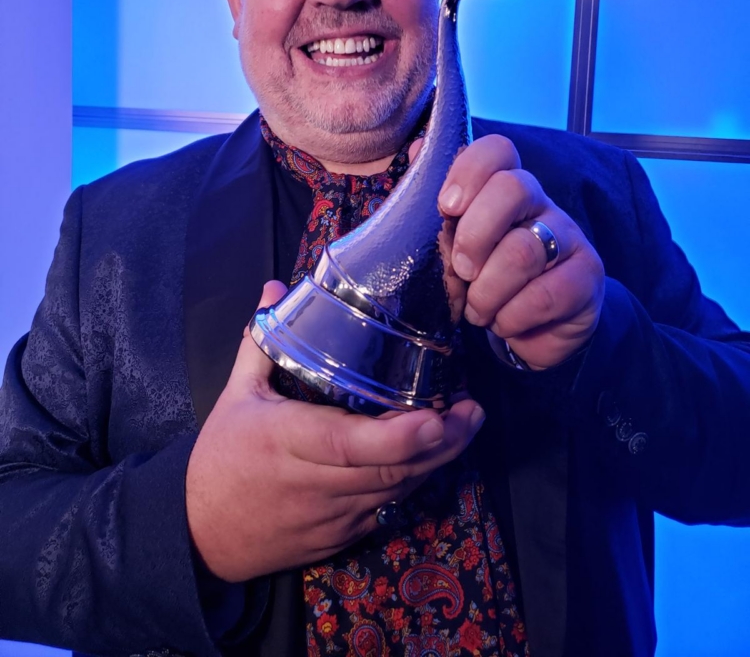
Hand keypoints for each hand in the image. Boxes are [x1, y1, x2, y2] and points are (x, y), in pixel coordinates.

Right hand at [186, 281, 485, 581]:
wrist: (203, 535)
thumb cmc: (222, 458)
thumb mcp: (236, 395)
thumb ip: (262, 341)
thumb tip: (276, 287)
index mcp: (288, 442)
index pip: (351, 444)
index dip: (399, 437)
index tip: (437, 415)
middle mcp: (317, 483)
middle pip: (391, 469)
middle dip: (442, 442)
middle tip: (472, 408)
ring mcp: (334, 515)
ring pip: (397, 489)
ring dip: (436, 459)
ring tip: (465, 421)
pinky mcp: (344, 536)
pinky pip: (387, 506)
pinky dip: (411, 480)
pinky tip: (431, 453)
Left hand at [436, 135, 604, 370]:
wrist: (532, 330)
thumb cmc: (484, 277)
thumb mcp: (452, 242)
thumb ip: (431, 201)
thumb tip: (413, 150)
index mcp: (504, 187)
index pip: (498, 150)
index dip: (469, 170)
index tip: (446, 208)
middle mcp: (541, 203)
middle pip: (513, 189)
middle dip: (474, 236)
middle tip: (461, 270)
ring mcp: (569, 237)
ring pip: (522, 251)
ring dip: (487, 292)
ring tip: (478, 310)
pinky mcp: (586, 277)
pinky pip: (544, 295)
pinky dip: (512, 317)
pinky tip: (505, 322)